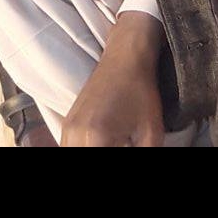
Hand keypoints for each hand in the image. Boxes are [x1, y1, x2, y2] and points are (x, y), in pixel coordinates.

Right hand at [61, 13, 165, 146]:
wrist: (125, 58)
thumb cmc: (141, 93)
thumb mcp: (151, 134)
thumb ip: (144, 154)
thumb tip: (142, 157)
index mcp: (96, 139)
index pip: (97, 159)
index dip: (121, 151)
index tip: (126, 147)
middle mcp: (75, 135)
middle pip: (80, 156)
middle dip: (104, 152)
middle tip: (123, 145)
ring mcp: (67, 129)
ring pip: (69, 152)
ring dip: (91, 153)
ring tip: (115, 144)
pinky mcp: (67, 123)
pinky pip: (68, 148)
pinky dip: (84, 150)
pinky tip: (105, 144)